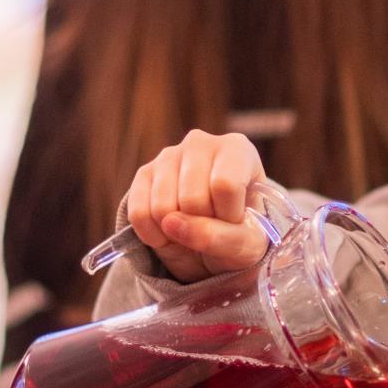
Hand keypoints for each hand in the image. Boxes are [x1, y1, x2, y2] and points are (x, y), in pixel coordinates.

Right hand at [125, 130, 274, 281]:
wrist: (215, 240)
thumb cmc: (241, 234)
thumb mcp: (248, 244)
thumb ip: (221, 237)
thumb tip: (171, 222)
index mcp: (237, 149)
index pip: (225, 185)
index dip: (229, 216)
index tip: (236, 221)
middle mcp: (200, 143)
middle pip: (193, 198)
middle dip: (202, 225)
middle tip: (212, 226)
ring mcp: (168, 156)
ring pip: (163, 207)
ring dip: (177, 234)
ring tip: (193, 228)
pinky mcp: (144, 174)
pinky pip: (139, 213)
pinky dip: (154, 236)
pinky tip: (170, 234)